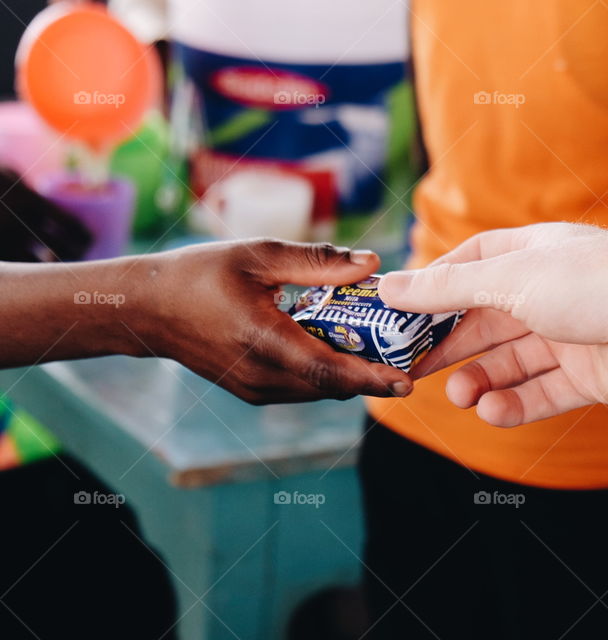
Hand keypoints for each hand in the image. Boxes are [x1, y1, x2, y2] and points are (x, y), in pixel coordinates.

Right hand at [126, 239, 412, 403]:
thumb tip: (372, 263)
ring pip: (320, 390)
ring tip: (386, 349)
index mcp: (263, 341)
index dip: (371, 378)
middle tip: (411, 354)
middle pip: (333, 385)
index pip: (328, 371)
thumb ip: (318, 262)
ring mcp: (256, 389)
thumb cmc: (201, 274)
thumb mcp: (259, 254)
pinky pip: (303, 388)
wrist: (147, 309)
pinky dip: (328, 373)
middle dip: (374, 374)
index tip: (408, 380)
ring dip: (352, 374)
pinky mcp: (253, 391)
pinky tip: (343, 348)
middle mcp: (261, 376)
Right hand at [378, 223, 607, 425]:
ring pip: (511, 363)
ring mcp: (569, 336)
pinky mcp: (588, 377)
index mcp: (531, 254)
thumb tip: (389, 287)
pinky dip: (514, 404)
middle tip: (412, 369)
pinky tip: (491, 411)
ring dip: (480, 380)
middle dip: (450, 345)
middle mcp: (549, 293)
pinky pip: (541, 393)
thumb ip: (446, 289)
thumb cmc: (591, 281)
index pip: (471, 265)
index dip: (436, 288)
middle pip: (486, 321)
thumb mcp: (506, 278)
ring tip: (459, 396)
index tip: (400, 312)